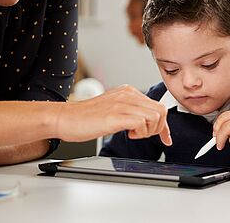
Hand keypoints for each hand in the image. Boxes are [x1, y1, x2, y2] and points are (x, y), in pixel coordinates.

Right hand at [57, 85, 171, 145]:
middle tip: (142, 135)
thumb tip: (146, 123)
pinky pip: (142, 122)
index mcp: (128, 92)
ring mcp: (122, 103)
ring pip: (155, 116)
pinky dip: (140, 132)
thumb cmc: (85, 118)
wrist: (64, 118)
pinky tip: (128, 134)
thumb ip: (130, 111)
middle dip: (158, 129)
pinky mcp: (115, 115)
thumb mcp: (113, 109)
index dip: (164, 126)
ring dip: (148, 131)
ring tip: (133, 134)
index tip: (165, 138)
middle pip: (161, 111)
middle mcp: (127, 94)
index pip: (157, 106)